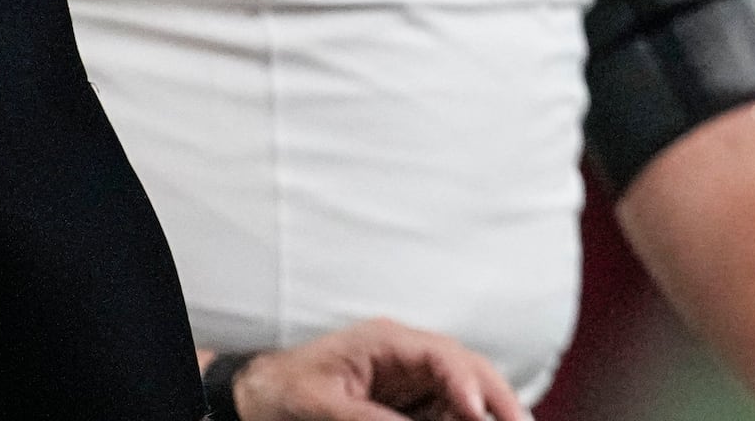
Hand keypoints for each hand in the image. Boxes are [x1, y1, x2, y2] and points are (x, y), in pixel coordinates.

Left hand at [233, 321, 530, 420]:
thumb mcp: (321, 407)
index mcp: (387, 342)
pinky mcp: (409, 397)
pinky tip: (480, 420)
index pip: (443, 356)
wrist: (256, 395)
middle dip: (498, 397)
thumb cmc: (282, 392)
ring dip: (489, 409)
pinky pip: (449, 406)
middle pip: (468, 368)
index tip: (480, 411)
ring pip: (466, 388)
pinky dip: (467, 415)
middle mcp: (408, 354)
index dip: (466, 383)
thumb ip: (369, 417)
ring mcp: (411, 375)